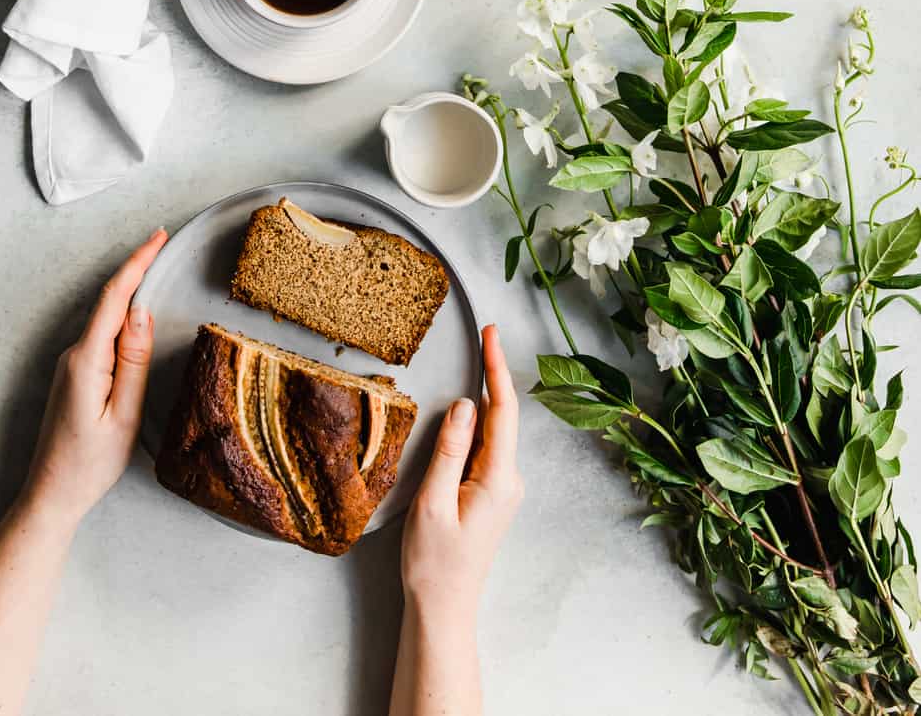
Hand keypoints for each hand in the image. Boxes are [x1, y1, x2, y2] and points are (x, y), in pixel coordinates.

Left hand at [21, 230, 166, 530]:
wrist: (52, 495)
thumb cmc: (90, 464)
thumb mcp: (123, 414)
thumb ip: (134, 361)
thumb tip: (143, 312)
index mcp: (87, 361)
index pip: (114, 298)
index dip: (137, 263)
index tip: (158, 238)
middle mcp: (74, 356)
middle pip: (110, 302)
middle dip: (136, 269)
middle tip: (164, 244)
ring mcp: (72, 364)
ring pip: (106, 319)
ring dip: (131, 293)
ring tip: (157, 271)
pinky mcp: (75, 375)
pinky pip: (103, 336)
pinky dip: (123, 318)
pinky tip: (140, 318)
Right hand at [401, 324, 522, 622]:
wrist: (443, 609)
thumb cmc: (434, 563)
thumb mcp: (432, 503)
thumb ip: (449, 451)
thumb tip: (463, 404)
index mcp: (499, 479)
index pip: (502, 411)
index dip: (497, 368)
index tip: (492, 333)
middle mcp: (509, 479)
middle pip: (499, 415)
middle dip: (489, 375)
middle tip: (479, 336)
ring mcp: (502, 487)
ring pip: (490, 431)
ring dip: (477, 402)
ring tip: (466, 370)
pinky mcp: (490, 493)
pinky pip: (483, 448)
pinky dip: (471, 426)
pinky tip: (456, 418)